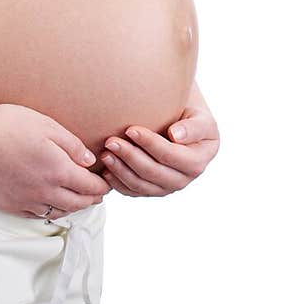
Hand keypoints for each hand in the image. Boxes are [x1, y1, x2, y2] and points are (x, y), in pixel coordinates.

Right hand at [0, 102, 110, 218]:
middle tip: (97, 193)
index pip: (90, 187)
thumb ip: (70, 144)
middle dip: (91, 199)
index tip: (107, 183)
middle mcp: (45, 192)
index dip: (102, 186)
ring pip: (57, 212)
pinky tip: (48, 203)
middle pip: (77, 203)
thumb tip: (88, 161)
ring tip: (76, 199)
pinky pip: (35, 214)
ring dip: (72, 207)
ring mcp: (25, 202)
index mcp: (58, 171)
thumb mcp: (44, 124)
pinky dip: (48, 210)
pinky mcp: (8, 205)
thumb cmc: (5, 126)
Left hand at [98, 95, 219, 197]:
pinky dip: (118, 183)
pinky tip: (105, 171)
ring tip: (105, 154)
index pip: (172, 155)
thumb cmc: (188, 111)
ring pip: (142, 185)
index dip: (151, 144)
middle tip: (110, 141)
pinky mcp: (152, 189)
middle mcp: (185, 178)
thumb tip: (176, 136)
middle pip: (155, 173)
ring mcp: (168, 186)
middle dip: (131, 157)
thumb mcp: (199, 115)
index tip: (131, 130)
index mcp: (199, 159)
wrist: (178, 118)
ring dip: (121, 171)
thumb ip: (194, 126)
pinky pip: (134, 191)